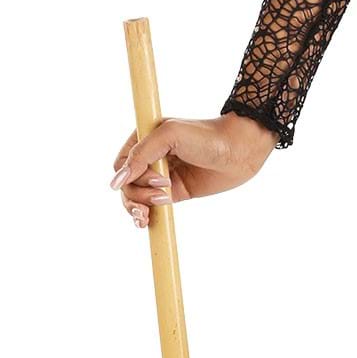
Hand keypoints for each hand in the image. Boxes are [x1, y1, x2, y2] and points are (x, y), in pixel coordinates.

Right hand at [107, 113, 275, 228]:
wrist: (240, 150)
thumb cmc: (207, 135)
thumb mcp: (170, 135)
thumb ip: (141, 155)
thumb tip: (116, 182)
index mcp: (145, 140)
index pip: (121, 164)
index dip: (130, 176)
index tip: (155, 179)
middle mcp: (151, 158)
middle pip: (126, 184)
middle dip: (137, 194)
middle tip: (163, 193)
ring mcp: (161, 176)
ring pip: (135, 198)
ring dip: (138, 207)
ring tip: (152, 211)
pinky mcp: (174, 192)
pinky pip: (151, 207)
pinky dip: (145, 216)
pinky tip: (145, 222)